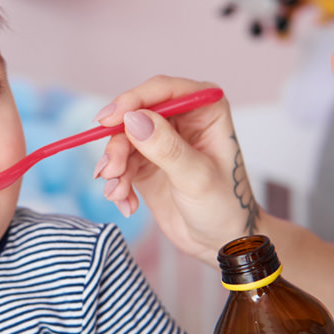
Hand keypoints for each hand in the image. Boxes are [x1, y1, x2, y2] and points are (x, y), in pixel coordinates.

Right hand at [93, 75, 261, 265]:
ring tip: (117, 193)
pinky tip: (125, 203)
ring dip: (114, 167)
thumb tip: (133, 119)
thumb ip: (166, 147)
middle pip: (134, 115)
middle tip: (110, 170)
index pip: (162, 90)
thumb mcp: (197, 177)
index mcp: (204, 109)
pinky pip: (119, 163)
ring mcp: (160, 141)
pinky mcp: (144, 162)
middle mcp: (180, 119)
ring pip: (121, 140)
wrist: (222, 242)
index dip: (132, 101)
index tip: (108, 120)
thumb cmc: (225, 206)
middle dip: (118, 144)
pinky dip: (117, 183)